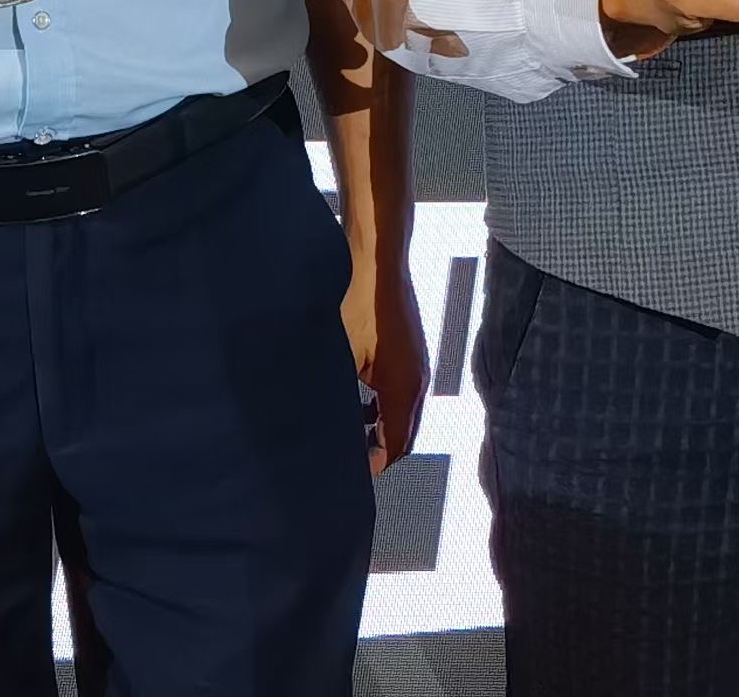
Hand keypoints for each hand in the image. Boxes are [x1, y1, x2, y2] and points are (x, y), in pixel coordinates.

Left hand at [346, 242, 427, 473]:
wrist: (378, 262)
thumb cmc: (357, 308)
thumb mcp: (339, 359)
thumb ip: (336, 398)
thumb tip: (319, 428)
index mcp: (403, 390)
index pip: (395, 445)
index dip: (373, 464)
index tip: (349, 475)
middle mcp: (418, 381)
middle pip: (405, 432)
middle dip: (379, 449)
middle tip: (348, 459)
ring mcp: (419, 363)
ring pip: (404, 411)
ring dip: (380, 426)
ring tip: (348, 432)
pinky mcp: (413, 349)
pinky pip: (403, 390)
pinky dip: (383, 404)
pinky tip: (357, 398)